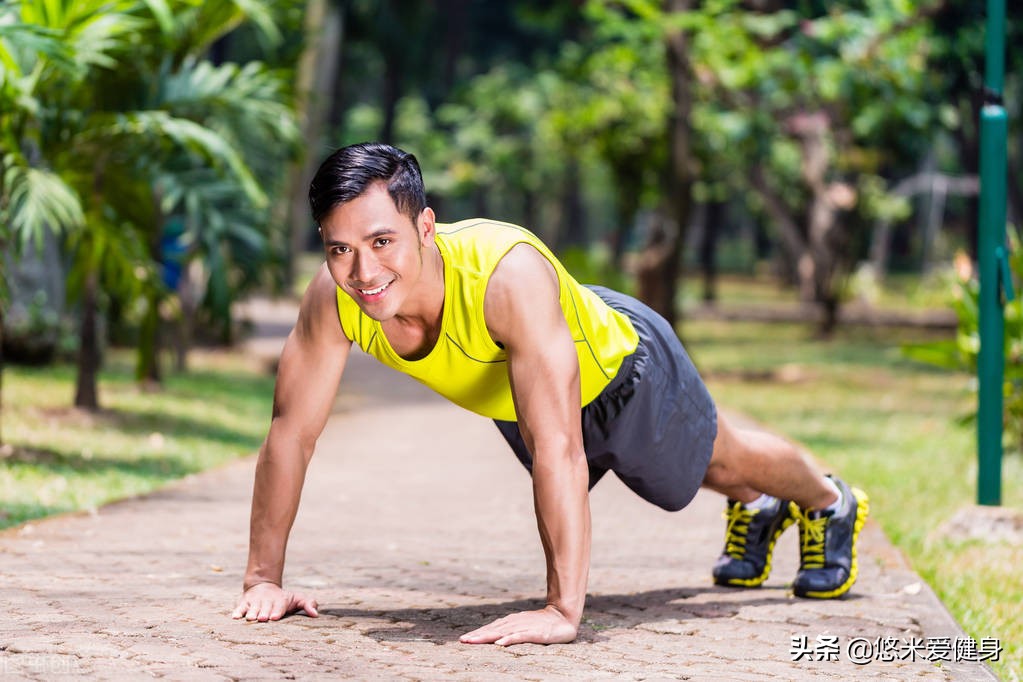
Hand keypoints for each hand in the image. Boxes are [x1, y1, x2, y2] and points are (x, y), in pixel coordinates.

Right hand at [231, 582, 318, 621]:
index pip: (279, 606)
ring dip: (251, 612)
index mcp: (280, 600)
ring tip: (251, 618)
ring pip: (252, 608)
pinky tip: (235, 617)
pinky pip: (240, 607)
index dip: (277, 611)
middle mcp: (266, 600)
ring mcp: (255, 601)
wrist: (263, 586)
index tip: (275, 617)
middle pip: (265, 608)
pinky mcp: (244, 602)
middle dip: (264, 613)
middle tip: (263, 618)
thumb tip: (316, 614)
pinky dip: (238, 611)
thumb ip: (308, 604)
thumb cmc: (283, 598)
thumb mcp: (298, 599)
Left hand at [459, 606, 577, 645]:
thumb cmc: (542, 624)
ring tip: (474, 641)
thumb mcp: (524, 627)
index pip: (491, 628)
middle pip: (493, 630)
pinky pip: (520, 636)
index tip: (463, 639)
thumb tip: (495, 639)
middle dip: (477, 635)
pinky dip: (509, 639)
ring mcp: (524, 627)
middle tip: (463, 640)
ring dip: (487, 636)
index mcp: (511, 622)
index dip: (477, 633)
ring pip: (502, 632)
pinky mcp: (535, 633)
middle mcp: (515, 622)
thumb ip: (511, 632)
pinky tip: (500, 643)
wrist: (563, 617)